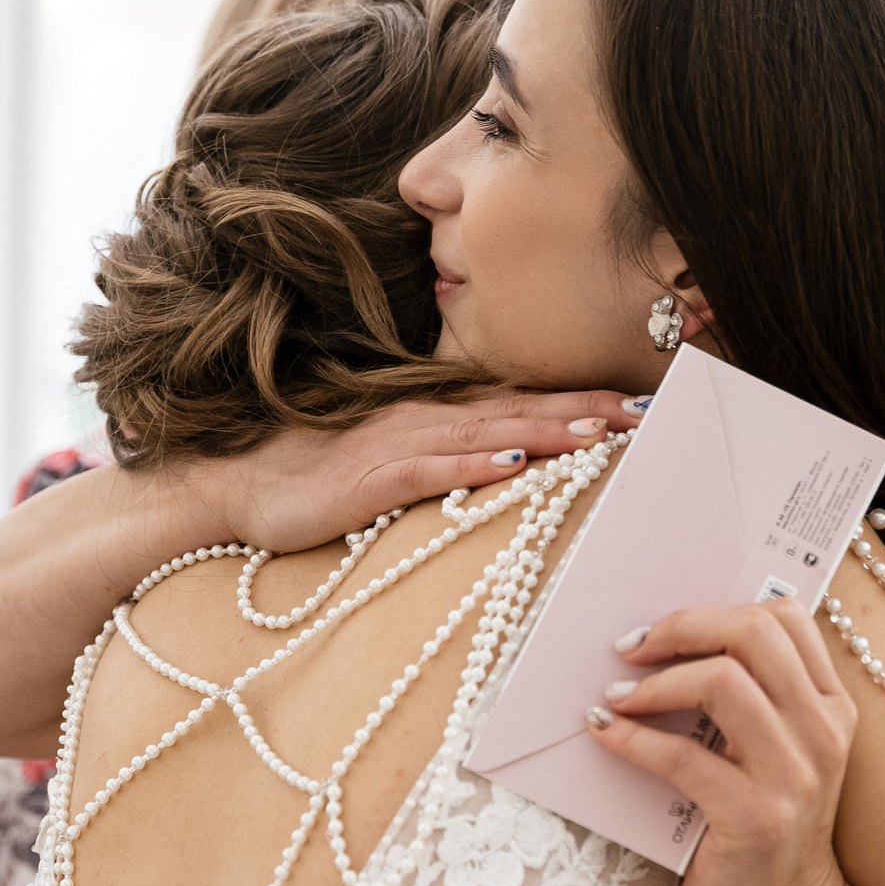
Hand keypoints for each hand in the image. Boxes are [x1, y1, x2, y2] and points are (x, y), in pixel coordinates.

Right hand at [189, 389, 646, 554]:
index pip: (520, 405)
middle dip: (586, 410)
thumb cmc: (314, 478)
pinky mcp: (371, 480)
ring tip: (601, 432)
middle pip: (521, 411)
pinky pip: (432, 470)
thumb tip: (506, 472)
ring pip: (488, 434)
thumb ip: (445, 465)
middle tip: (648, 412)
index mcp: (434, 416)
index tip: (639, 404)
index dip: (579, 402)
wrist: (236, 483)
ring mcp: (399, 445)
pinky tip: (512, 467)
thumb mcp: (392, 468)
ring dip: (546, 431)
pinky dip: (474, 467)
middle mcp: (425, 420)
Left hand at [584, 599, 863, 885]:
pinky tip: (604, 734)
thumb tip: (665, 645)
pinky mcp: (755, 819)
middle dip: (680, 627)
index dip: (713, 609)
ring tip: (614, 696)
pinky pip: (682, 756)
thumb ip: (749, 704)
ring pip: (722, 681)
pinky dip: (632, 739)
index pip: (784, 616)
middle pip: (753, 632)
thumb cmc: (763, 836)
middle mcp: (822, 733)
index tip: (663, 630)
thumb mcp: (775, 759)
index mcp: (830, 708)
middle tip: (630, 649)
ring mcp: (794, 777)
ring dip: (653, 684)